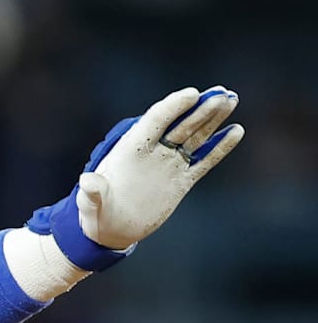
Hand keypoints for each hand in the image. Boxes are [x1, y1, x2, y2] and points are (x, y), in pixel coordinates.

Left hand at [28, 86, 244, 269]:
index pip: (155, 120)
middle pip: (180, 123)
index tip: (194, 94)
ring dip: (213, 119)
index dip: (173, 106)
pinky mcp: (181, 181)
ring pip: (195, 136)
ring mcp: (168, 165)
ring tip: (230, 99)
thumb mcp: (89, 203)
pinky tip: (236, 131)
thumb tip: (87, 182)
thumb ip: (91, 192)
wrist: (109, 231)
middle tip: (222, 92)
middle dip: (201, 107)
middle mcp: (153, 152)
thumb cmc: (94, 214)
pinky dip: (219, 147)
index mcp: (130, 150)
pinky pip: (204, 161)